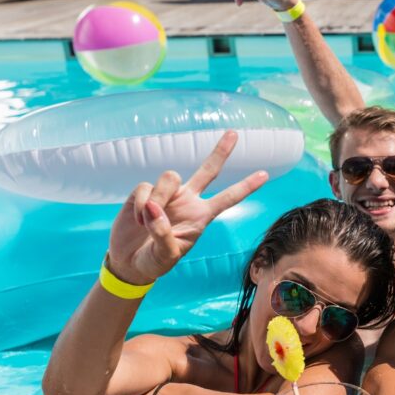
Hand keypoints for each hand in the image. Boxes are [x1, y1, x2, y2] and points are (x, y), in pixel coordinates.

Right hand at [106, 131, 267, 284]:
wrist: (130, 261)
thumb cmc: (154, 261)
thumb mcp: (165, 256)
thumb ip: (164, 235)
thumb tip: (155, 208)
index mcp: (201, 216)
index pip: (228, 198)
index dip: (246, 186)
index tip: (265, 174)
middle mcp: (188, 200)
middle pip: (208, 170)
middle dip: (220, 151)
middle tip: (234, 133)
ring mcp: (167, 194)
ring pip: (170, 177)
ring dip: (159, 198)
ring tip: (147, 222)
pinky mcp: (145, 192)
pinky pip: (145, 188)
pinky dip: (141, 206)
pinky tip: (138, 221)